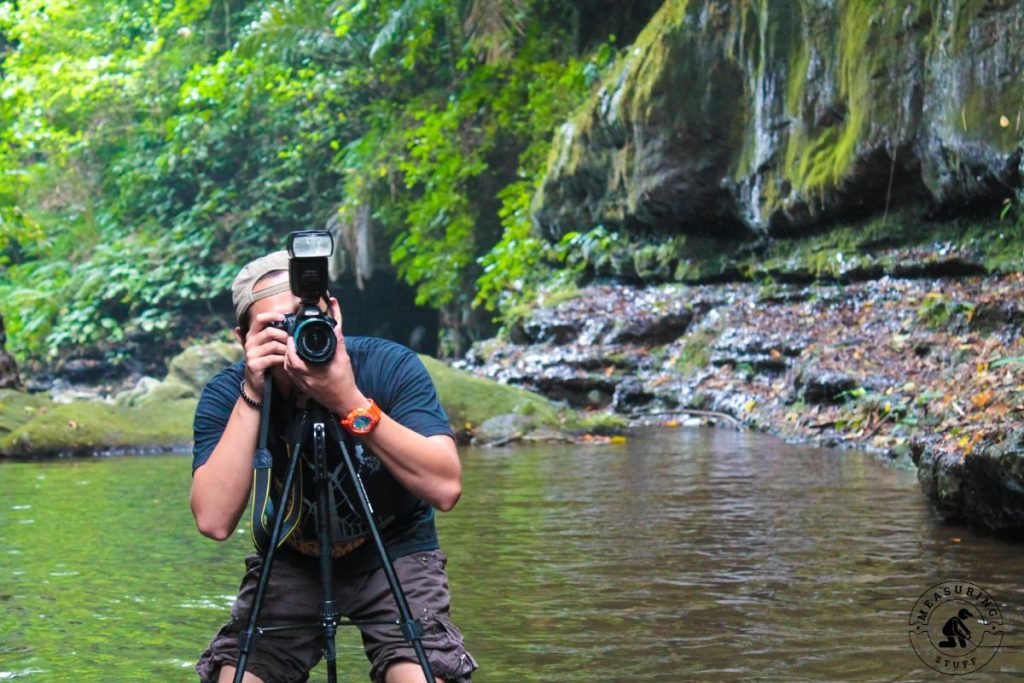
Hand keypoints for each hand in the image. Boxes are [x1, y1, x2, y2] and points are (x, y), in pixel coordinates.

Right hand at [242, 311, 288, 397]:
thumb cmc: (264, 362)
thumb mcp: (265, 347)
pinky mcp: (254, 364)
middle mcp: (249, 343)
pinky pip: (273, 358)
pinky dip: (283, 359)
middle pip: (270, 332)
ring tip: (291, 352)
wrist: (256, 384)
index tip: (284, 317)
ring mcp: (251, 354)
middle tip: (293, 341)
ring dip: (286, 349)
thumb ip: (270, 335)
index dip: (271, 315)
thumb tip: (283, 319)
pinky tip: (286, 361)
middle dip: (284, 336)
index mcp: (252, 335)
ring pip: (274, 345)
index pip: (259, 319)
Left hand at [283, 297, 366, 412]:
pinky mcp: (304, 389)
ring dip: (287, 359)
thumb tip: (336, 328)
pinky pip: (292, 377)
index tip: (292, 336)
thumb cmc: (345, 382)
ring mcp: (303, 385)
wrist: (345, 401)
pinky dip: (290, 368)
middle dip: (287, 351)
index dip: (291, 346)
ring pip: (288, 371)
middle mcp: (305, 379)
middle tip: (291, 341)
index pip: (294, 358)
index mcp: (313, 371)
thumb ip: (339, 343)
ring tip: (292, 350)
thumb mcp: (344, 360)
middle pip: (287, 364)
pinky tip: (294, 362)